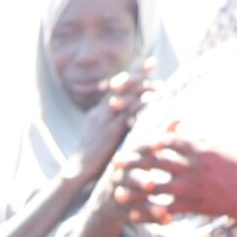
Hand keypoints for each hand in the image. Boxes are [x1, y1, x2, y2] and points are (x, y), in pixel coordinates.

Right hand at [65, 66, 153, 185]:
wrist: (77, 174)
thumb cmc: (93, 162)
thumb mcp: (102, 139)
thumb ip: (116, 128)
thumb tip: (133, 122)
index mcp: (97, 113)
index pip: (115, 88)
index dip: (130, 75)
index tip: (146, 65)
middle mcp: (100, 111)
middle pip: (121, 85)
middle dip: (138, 73)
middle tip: (153, 62)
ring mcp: (105, 119)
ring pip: (126, 95)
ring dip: (144, 87)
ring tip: (159, 82)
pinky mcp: (111, 130)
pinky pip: (128, 112)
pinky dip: (143, 104)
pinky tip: (155, 101)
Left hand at [117, 134, 236, 226]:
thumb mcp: (219, 145)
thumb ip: (196, 136)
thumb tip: (177, 124)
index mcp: (199, 148)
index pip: (168, 141)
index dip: (149, 142)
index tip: (135, 143)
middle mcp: (192, 166)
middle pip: (156, 162)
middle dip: (134, 162)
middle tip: (116, 163)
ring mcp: (191, 186)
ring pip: (156, 188)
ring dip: (135, 191)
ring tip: (117, 193)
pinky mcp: (192, 205)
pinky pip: (165, 209)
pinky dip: (148, 213)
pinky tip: (133, 216)